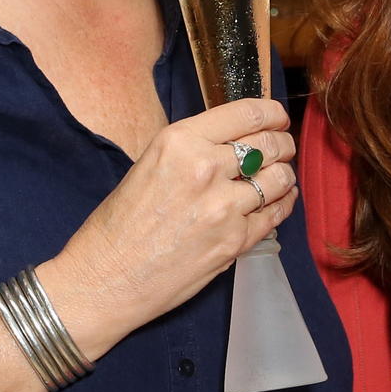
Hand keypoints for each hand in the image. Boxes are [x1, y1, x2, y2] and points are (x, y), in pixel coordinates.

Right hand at [42, 98, 295, 355]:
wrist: (106, 278)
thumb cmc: (117, 224)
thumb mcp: (149, 164)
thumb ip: (191, 149)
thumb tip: (230, 141)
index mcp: (180, 141)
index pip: (246, 114)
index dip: (271, 113)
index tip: (277, 117)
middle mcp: (206, 167)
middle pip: (269, 144)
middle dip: (283, 143)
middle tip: (283, 147)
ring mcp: (225, 207)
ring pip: (279, 178)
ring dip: (284, 174)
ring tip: (280, 175)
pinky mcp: (235, 241)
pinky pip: (276, 214)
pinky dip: (283, 204)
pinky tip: (280, 200)